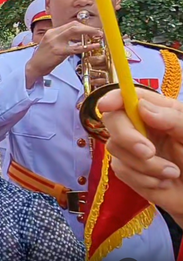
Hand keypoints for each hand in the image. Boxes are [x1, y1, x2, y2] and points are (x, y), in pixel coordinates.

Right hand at [25, 21, 102, 87]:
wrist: (33, 67)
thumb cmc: (44, 58)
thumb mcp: (52, 45)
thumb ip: (63, 39)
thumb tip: (78, 38)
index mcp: (52, 32)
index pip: (70, 24)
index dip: (84, 26)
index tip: (92, 30)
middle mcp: (53, 34)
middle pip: (73, 25)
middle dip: (88, 27)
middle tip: (99, 31)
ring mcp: (55, 42)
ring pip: (74, 31)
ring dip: (89, 32)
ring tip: (99, 36)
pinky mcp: (58, 51)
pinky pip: (75, 47)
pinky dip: (86, 46)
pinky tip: (93, 46)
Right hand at [100, 88, 182, 223]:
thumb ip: (172, 118)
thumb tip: (142, 108)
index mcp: (156, 111)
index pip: (127, 96)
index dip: (113, 97)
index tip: (107, 106)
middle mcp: (139, 126)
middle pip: (112, 120)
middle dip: (128, 138)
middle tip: (149, 153)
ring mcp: (129, 148)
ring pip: (116, 149)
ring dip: (146, 166)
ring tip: (172, 173)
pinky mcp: (126, 169)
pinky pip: (122, 171)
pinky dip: (144, 179)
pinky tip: (162, 182)